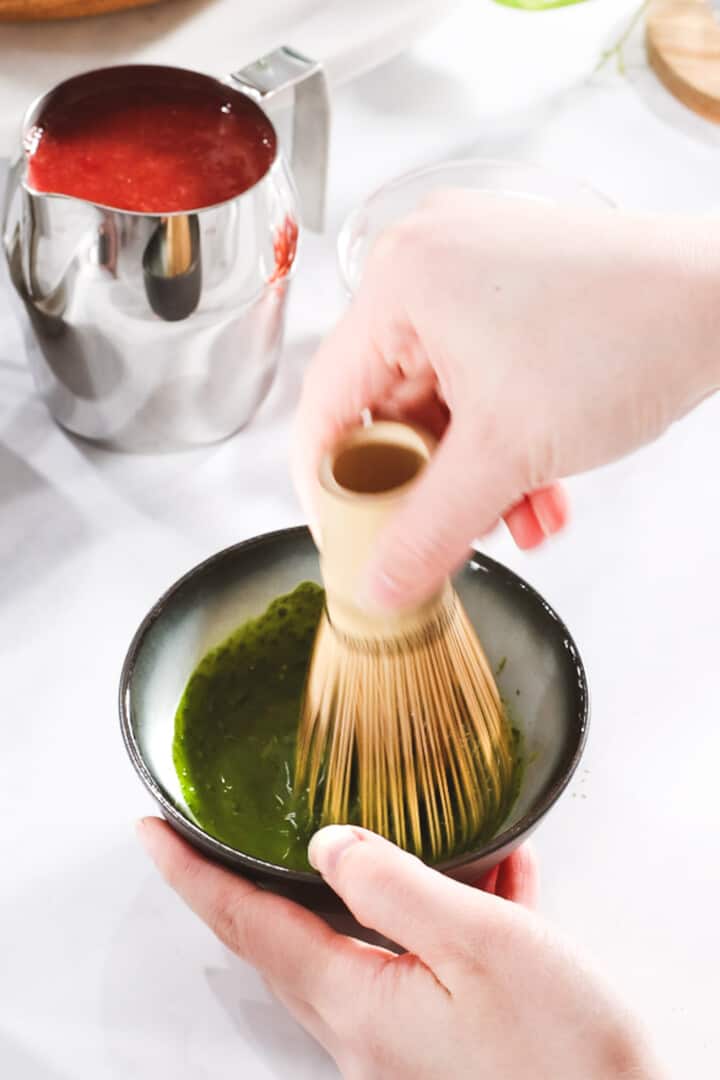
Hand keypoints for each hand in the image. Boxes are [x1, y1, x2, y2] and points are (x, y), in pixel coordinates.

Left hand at [138, 819, 660, 1078]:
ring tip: (390, 837)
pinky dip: (434, 915)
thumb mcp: (479, 945)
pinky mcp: (441, 1047)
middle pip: (286, 939)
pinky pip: (417, 963)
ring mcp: (401, 1044)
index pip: (246, 923)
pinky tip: (490, 882)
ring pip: (357, 943)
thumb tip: (327, 847)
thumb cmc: (565, 1059)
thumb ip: (392, 886)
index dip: (191, 873)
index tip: (152, 832)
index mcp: (357, 1002)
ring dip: (362, 887)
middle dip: (253, 880)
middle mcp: (363, 1032)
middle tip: (225, 831)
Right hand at [294, 194, 718, 610]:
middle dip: (429, 488)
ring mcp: (473, 274)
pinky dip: (503, 442)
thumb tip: (380, 582)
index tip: (347, 536)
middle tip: (445, 534)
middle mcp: (426, 266)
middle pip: (388, 409)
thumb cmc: (631, 336)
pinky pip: (480, 384)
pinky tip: (539, 487)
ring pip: (442, 406)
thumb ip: (430, 532)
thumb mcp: (508, 455)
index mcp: (400, 281)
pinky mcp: (513, 293)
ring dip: (475, 476)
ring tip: (515, 513)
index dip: (330, 485)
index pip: (327, 403)